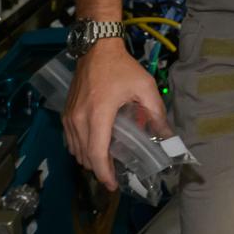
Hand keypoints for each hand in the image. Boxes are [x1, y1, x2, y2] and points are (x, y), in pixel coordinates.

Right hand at [63, 37, 171, 191]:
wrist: (97, 48)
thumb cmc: (122, 67)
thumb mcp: (145, 86)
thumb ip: (156, 112)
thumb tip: (167, 136)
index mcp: (98, 114)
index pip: (96, 154)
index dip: (104, 174)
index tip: (113, 185)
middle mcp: (79, 119)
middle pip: (85, 157)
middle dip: (99, 170)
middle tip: (116, 173)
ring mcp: (69, 117)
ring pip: (75, 150)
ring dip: (90, 160)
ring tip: (107, 161)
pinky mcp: (65, 113)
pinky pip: (71, 140)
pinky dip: (81, 149)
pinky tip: (95, 146)